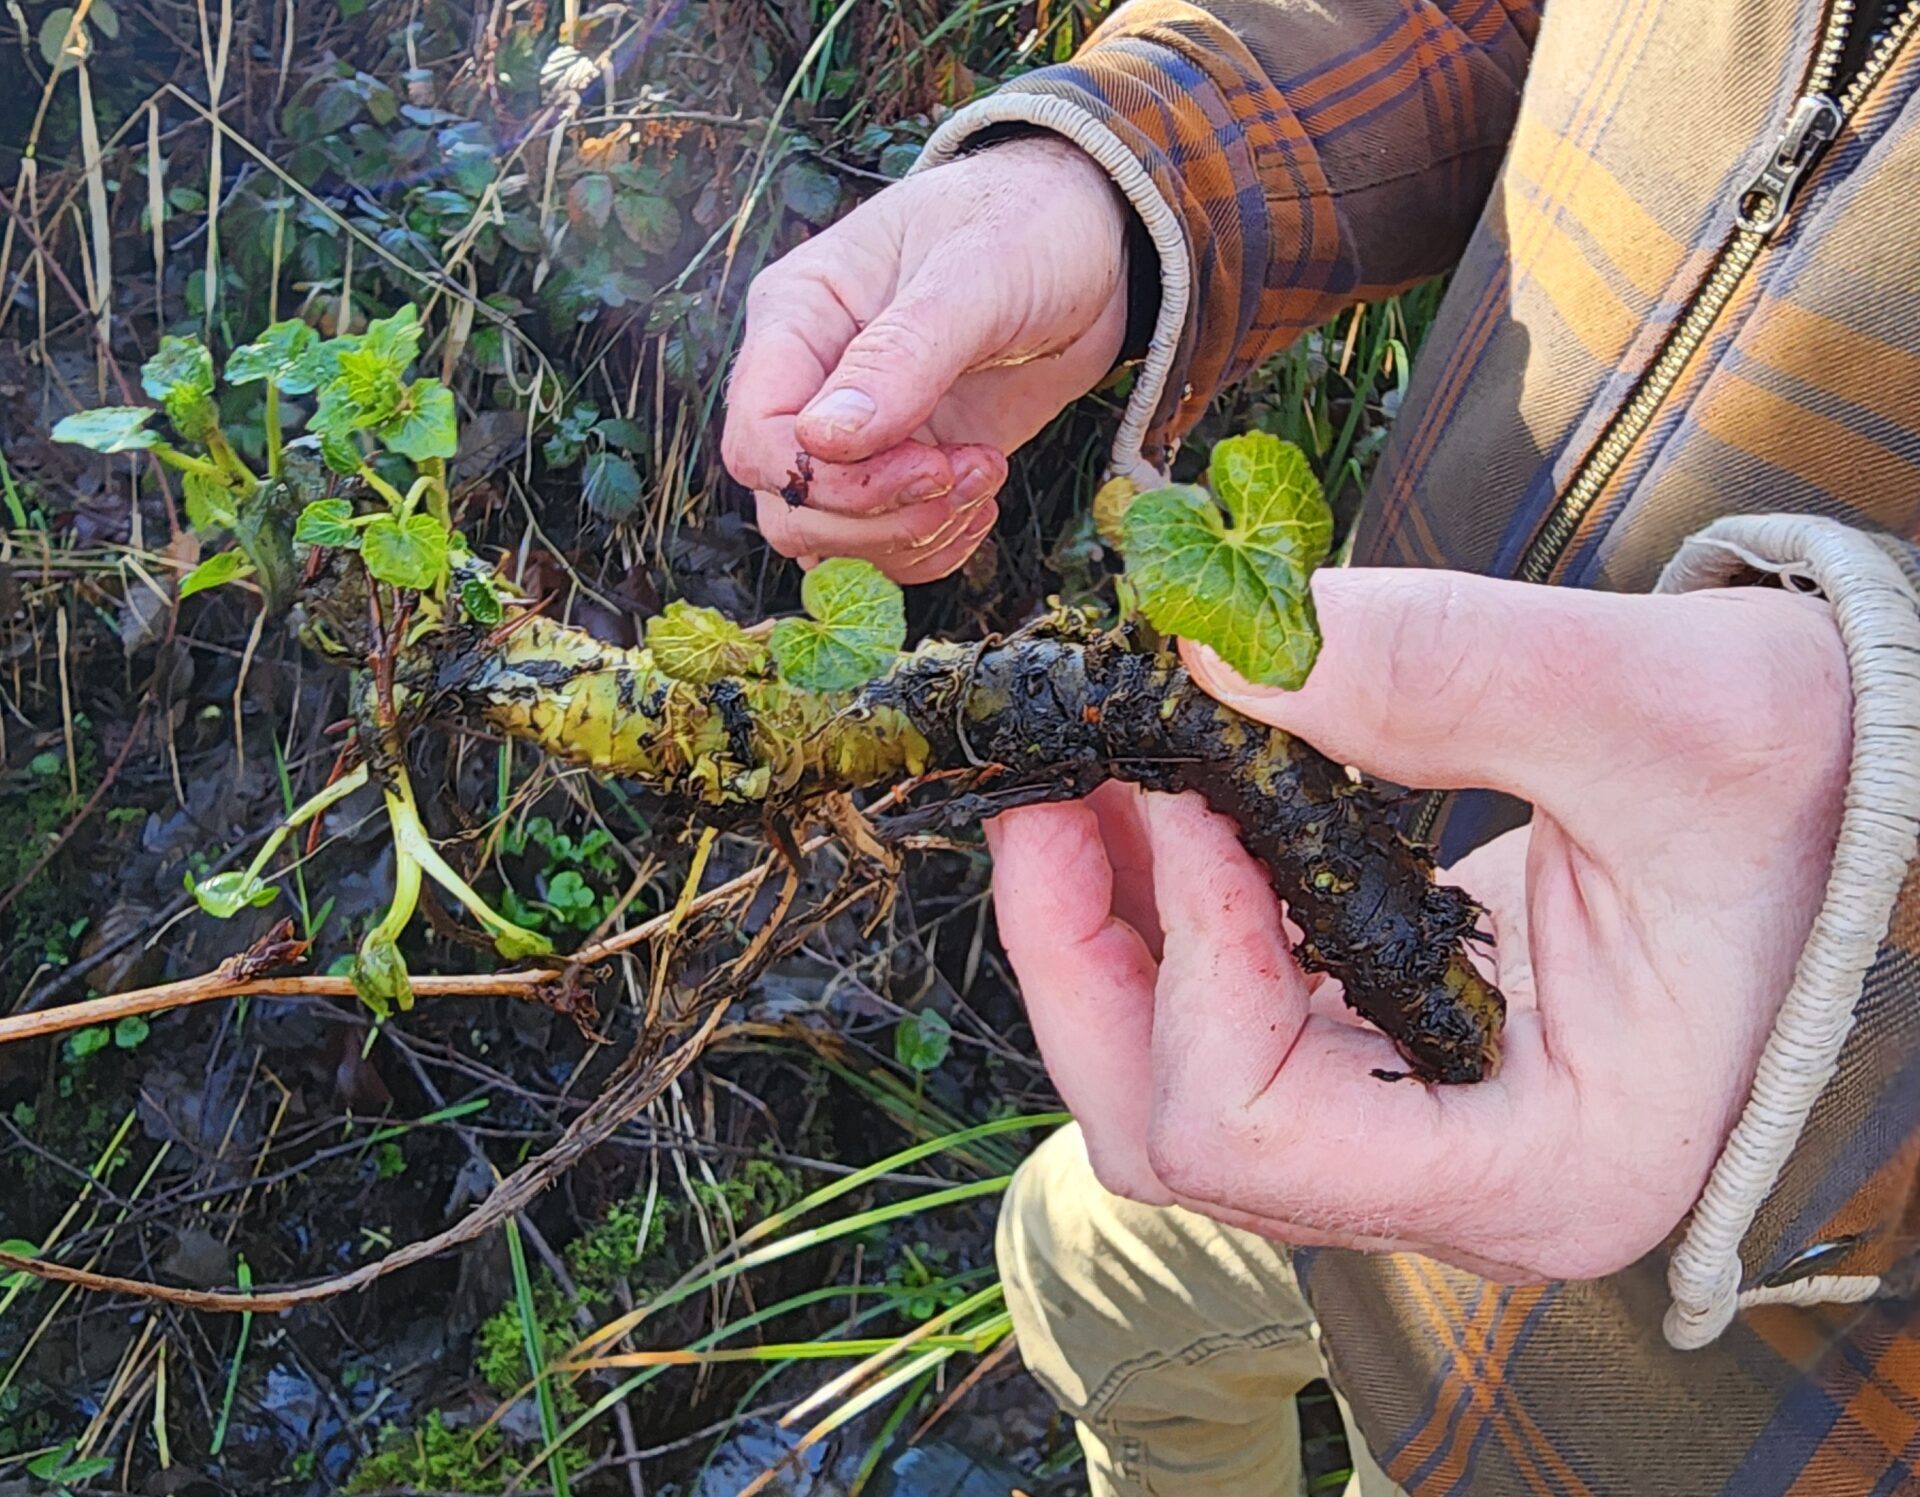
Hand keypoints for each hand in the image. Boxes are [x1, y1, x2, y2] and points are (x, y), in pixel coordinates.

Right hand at [721, 136, 1130, 582]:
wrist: (1093, 246)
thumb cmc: (1027, 226)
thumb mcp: (975, 275)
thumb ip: (901, 356)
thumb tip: (822, 441)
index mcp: (796, 315)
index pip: (758, 437)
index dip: (828, 480)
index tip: (925, 464)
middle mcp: (809, 380)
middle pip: (788, 504)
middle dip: (876, 516)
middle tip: (962, 474)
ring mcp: (855, 432)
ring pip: (832, 537)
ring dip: (912, 534)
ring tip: (985, 477)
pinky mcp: (903, 467)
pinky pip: (885, 546)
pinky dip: (933, 546)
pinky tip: (983, 499)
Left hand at [986, 569, 1851, 1281]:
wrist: (1875, 798)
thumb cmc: (1824, 783)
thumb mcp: (1667, 704)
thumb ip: (1439, 669)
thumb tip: (1203, 648)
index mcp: (1544, 1166)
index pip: (1256, 1137)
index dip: (1184, 957)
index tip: (1193, 787)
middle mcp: (1464, 1182)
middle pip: (1175, 1138)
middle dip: (1081, 960)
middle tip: (1044, 789)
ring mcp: (1423, 1131)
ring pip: (1175, 1093)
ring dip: (1104, 936)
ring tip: (1087, 778)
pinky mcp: (1398, 1059)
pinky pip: (1227, 1025)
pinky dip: (1171, 920)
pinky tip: (1161, 803)